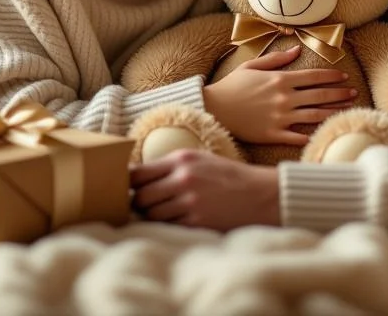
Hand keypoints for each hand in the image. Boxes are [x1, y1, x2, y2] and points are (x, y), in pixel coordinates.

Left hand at [130, 149, 279, 230]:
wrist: (260, 194)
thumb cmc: (227, 176)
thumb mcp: (199, 159)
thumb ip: (170, 166)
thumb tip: (135, 177)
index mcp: (181, 160)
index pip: (137, 173)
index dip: (127, 184)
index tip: (127, 189)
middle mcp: (183, 179)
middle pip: (140, 197)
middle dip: (139, 204)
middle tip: (145, 206)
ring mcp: (190, 202)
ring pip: (152, 215)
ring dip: (152, 217)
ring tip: (163, 214)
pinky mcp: (197, 222)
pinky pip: (168, 227)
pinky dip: (168, 226)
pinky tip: (177, 221)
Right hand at [203, 45, 357, 144]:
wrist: (214, 108)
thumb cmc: (231, 86)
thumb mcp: (252, 66)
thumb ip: (276, 59)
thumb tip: (296, 50)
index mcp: (280, 79)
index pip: (314, 76)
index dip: (332, 76)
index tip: (344, 76)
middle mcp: (284, 98)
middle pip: (320, 95)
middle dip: (340, 93)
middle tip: (354, 93)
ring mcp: (280, 117)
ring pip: (315, 115)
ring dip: (334, 112)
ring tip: (348, 109)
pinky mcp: (273, 134)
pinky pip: (298, 137)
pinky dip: (312, 135)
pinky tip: (325, 133)